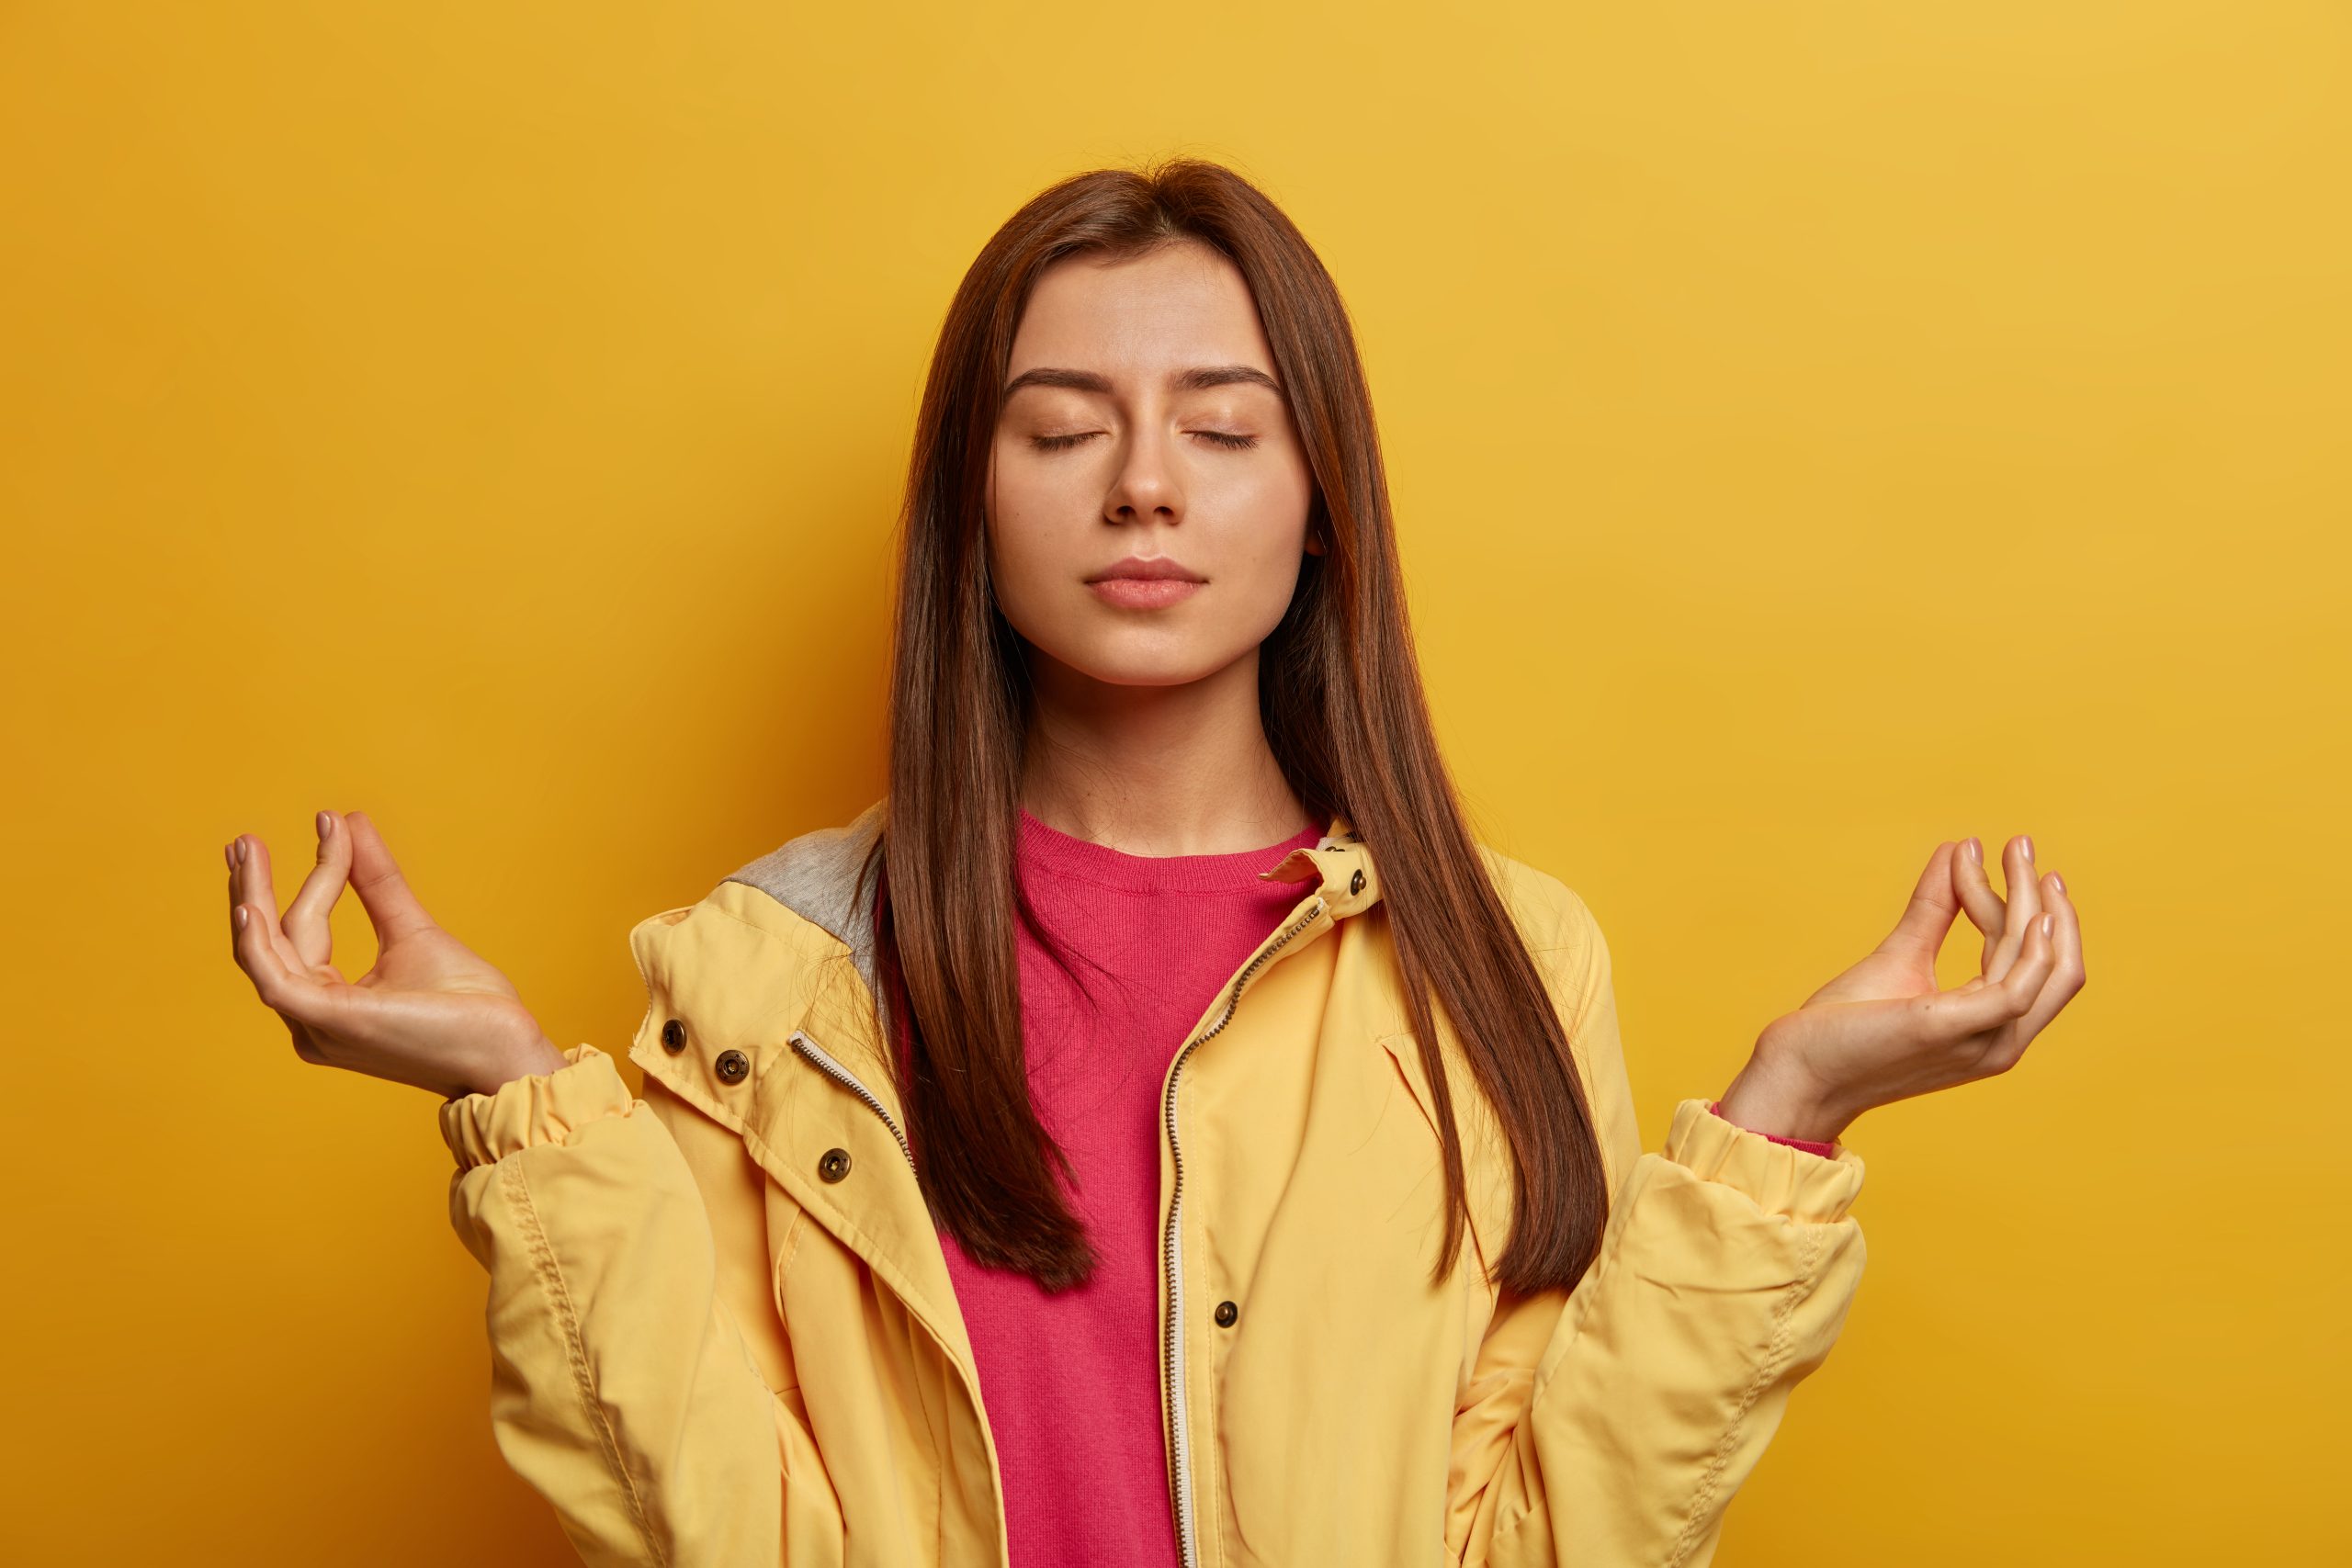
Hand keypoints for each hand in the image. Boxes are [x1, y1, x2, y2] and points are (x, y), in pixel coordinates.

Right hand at [224, 809, 572, 1099]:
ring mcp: (320, 1026)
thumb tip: (351, 821)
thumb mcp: (412, 930)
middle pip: (270, 944)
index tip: (330, 822)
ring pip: (268, 955)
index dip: (321, 874)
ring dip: (253, 900)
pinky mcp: (335, 1023)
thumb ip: (377, 882)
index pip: (307, 930)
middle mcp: (314, 1020)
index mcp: (331, 1003)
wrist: (505, 1049)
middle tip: (242, 841)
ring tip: (246, 851)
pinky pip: (278, 982)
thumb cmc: (468, 1007)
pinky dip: (259, 944)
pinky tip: (250, 906)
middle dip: (252, 890)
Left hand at [1717, 834, 2086, 1143]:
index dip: (2028, 907)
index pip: (2035, 965)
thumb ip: (1935, 909)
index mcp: (1991, 1028)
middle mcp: (1999, 1042)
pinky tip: (2025, 907)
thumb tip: (1957, 848)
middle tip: (2021, 844)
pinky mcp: (1951, 1030)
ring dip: (2029, 903)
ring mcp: (1981, 1041)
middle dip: (2045, 901)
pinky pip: (2016, 987)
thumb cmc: (1846, 1024)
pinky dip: (2030, 947)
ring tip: (2014, 852)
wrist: (1801, 1068)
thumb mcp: (1901, 955)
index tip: (2007, 853)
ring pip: (2039, 965)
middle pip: (2055, 966)